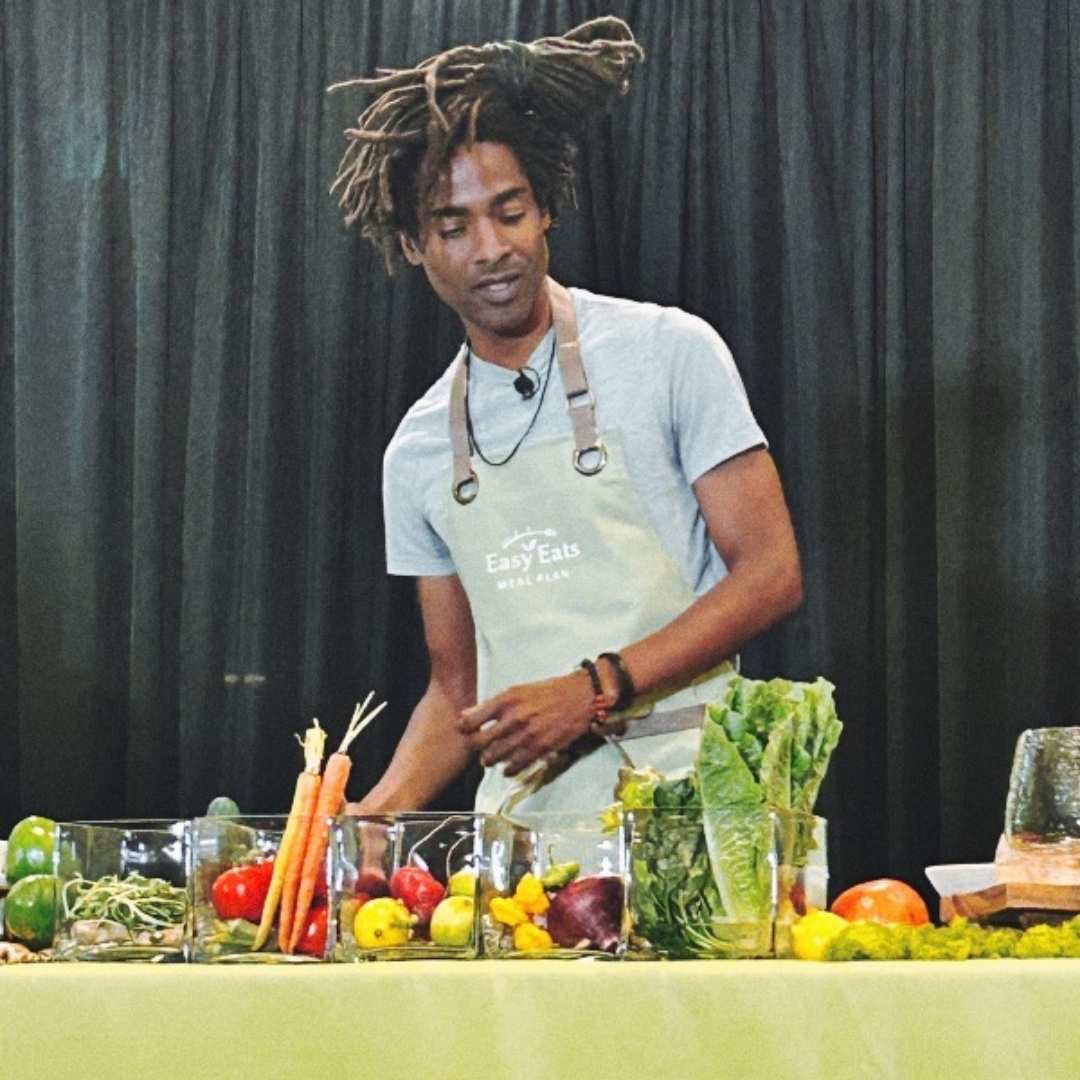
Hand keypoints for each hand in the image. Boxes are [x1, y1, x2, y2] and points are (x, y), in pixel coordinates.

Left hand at [458, 671, 595, 776]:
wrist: (581, 697)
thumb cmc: (548, 692)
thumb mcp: (517, 691)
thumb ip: (491, 705)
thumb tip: (465, 715)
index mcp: (506, 699)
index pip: (471, 721)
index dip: (464, 729)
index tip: (465, 732)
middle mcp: (514, 717)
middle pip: (480, 742)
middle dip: (476, 747)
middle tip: (479, 748)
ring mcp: (527, 735)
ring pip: (495, 757)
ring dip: (491, 760)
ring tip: (492, 758)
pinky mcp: (540, 749)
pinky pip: (515, 766)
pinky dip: (508, 769)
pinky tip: (508, 766)